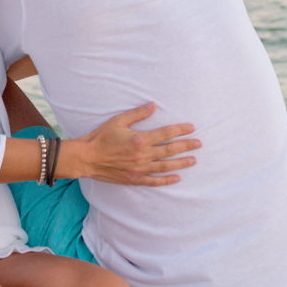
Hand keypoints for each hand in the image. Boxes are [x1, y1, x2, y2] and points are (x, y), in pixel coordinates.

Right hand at [61, 103, 198, 185]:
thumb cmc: (101, 137)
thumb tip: (153, 105)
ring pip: (166, 166)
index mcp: (140, 139)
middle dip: (186, 146)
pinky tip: (177, 178)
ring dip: (181, 163)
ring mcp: (140, 169)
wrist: (87, 158)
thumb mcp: (118, 121)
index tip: (192, 128)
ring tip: (193, 160)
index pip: (166, 133)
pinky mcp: (135, 179)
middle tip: (199, 144)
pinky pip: (155, 181)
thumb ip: (137, 114)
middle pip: (170, 150)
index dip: (180, 130)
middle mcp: (143, 155)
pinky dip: (167, 180)